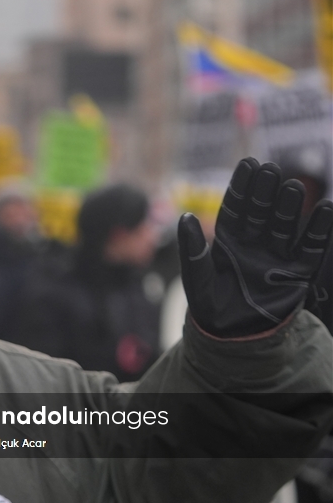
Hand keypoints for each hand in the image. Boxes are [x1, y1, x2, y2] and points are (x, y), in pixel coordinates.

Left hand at [178, 158, 332, 337]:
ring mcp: (277, 256)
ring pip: (285, 225)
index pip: (236, 208)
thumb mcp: (197, 279)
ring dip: (289, 207)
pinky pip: (311, 248)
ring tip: (292, 187)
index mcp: (228, 241)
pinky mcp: (298, 272)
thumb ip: (191, 250)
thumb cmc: (210, 307)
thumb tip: (184, 217)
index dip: (242, 187)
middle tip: (270, 169)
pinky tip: (327, 209)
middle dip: (266, 192)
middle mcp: (254, 243)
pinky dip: (319, 230)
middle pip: (262, 212)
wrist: (233, 338)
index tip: (248, 164)